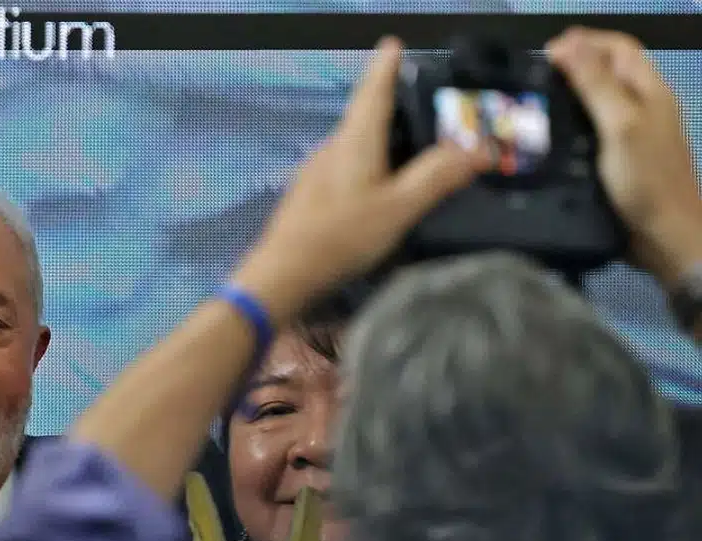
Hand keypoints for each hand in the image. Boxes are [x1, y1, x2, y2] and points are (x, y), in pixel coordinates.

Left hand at [236, 38, 487, 318]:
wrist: (282, 273)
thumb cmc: (342, 235)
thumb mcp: (399, 208)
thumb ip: (437, 177)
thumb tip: (479, 149)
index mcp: (355, 140)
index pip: (373, 92)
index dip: (385, 67)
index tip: (392, 44)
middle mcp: (332, 147)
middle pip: (364, 116)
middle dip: (390, 104)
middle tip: (421, 101)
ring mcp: (316, 170)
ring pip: (354, 143)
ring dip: (380, 137)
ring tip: (409, 142)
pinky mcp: (309, 194)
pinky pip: (345, 165)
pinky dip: (367, 162)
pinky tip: (378, 181)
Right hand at [548, 28, 701, 287]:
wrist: (664, 235)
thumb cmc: (645, 178)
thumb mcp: (619, 124)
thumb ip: (595, 83)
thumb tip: (566, 43)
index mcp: (650, 90)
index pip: (619, 47)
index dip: (585, 42)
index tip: (545, 53)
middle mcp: (644, 106)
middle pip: (609, 70)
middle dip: (574, 65)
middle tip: (533, 79)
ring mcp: (633, 133)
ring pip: (600, 100)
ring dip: (570, 96)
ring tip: (534, 104)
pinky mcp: (620, 158)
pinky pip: (594, 130)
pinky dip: (571, 125)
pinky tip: (549, 138)